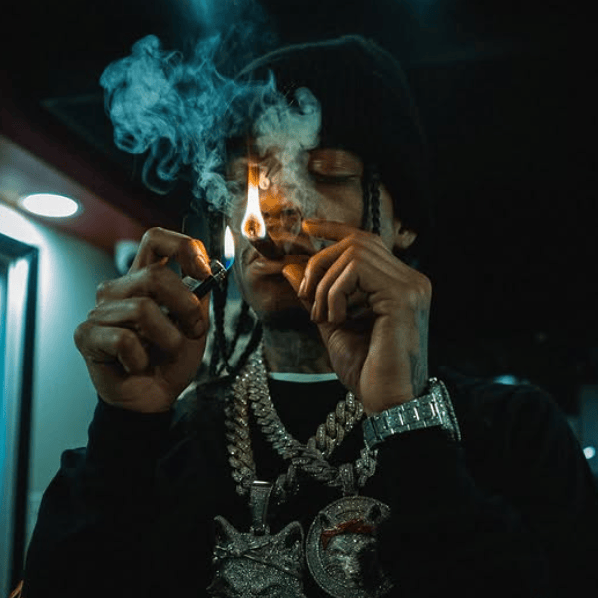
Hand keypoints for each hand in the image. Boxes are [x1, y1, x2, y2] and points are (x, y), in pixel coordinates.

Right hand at [74, 227, 211, 412]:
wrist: (155, 395)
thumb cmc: (172, 359)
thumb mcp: (195, 324)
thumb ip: (198, 296)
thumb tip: (211, 269)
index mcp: (145, 280)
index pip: (156, 239)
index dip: (183, 246)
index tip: (203, 270)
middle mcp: (120, 289)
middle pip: (155, 275)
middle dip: (185, 306)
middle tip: (193, 329)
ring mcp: (100, 311)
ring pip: (142, 309)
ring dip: (168, 338)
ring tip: (166, 352)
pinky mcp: (87, 335)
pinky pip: (123, 339)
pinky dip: (141, 358)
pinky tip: (138, 365)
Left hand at [282, 219, 430, 414]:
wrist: (387, 401)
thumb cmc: (365, 369)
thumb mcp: (331, 324)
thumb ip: (316, 294)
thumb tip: (289, 267)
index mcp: (398, 284)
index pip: (367, 242)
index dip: (336, 228)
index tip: (308, 227)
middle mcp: (410, 279)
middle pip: (357, 242)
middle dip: (320, 263)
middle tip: (306, 295)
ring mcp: (411, 285)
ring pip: (354, 253)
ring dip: (325, 283)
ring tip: (321, 315)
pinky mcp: (403, 296)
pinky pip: (357, 271)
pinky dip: (335, 292)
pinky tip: (336, 318)